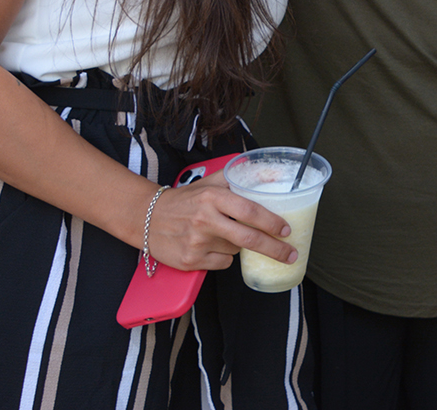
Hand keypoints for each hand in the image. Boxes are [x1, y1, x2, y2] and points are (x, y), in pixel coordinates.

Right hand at [145, 175, 295, 270]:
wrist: (147, 217)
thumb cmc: (184, 200)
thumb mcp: (210, 182)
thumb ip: (238, 177)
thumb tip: (271, 174)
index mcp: (212, 198)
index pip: (250, 211)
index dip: (271, 222)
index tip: (286, 230)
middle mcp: (205, 220)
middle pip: (248, 239)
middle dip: (274, 248)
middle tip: (290, 254)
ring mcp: (196, 243)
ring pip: (235, 251)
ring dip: (239, 246)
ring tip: (222, 234)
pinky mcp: (190, 261)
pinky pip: (221, 263)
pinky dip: (223, 257)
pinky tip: (210, 246)